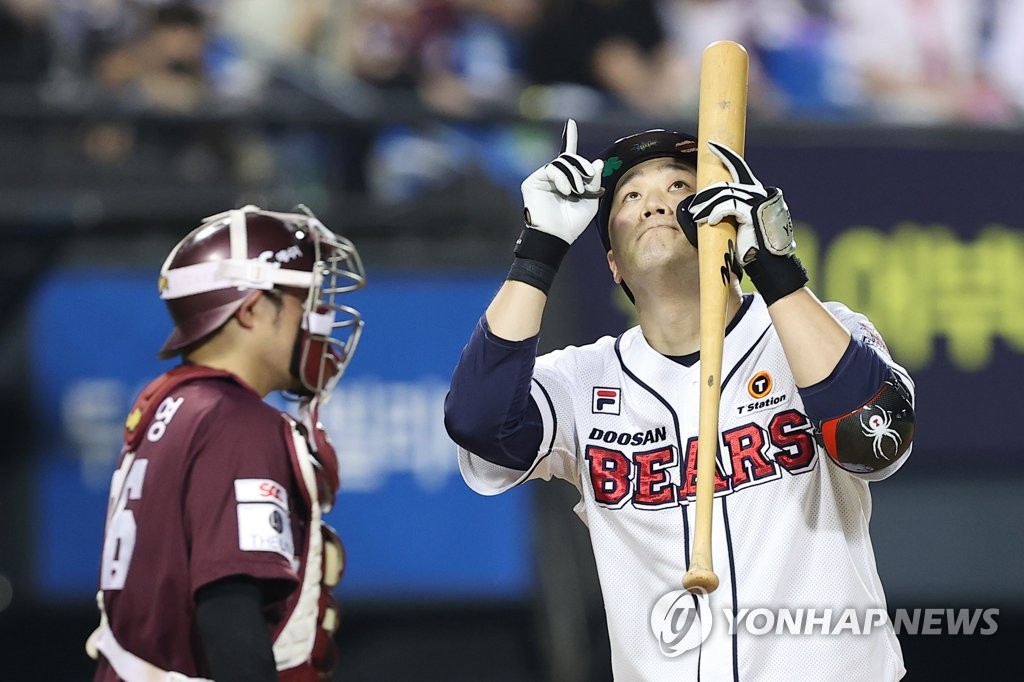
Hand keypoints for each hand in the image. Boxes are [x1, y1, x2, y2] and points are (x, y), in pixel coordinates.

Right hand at [520, 119, 603, 244]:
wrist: (558, 236)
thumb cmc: (573, 222)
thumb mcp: (591, 200)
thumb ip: (594, 181)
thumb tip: (597, 163)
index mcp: (567, 179)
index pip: (568, 155)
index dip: (569, 138)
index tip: (571, 124)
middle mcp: (554, 177)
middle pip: (570, 157)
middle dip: (582, 166)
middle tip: (588, 180)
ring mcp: (542, 179)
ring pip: (562, 162)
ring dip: (574, 175)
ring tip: (576, 191)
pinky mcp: (532, 182)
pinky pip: (551, 169)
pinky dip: (562, 178)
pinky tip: (565, 190)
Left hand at [686, 141, 794, 264]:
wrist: (770, 262)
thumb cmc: (752, 246)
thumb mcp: (739, 223)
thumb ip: (729, 209)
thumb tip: (703, 208)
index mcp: (756, 192)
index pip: (738, 167)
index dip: (725, 155)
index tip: (710, 145)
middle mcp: (759, 192)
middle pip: (725, 184)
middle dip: (706, 195)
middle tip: (695, 207)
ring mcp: (757, 200)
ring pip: (724, 195)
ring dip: (707, 206)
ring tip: (697, 216)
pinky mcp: (753, 211)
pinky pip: (728, 206)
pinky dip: (716, 213)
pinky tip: (711, 221)